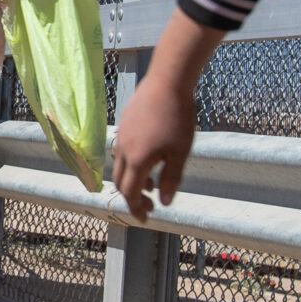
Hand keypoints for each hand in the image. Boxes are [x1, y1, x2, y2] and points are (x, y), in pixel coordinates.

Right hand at [109, 11, 223, 219]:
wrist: (167, 81)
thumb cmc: (178, 118)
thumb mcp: (180, 153)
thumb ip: (171, 179)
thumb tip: (165, 202)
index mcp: (137, 159)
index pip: (129, 192)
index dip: (136, 209)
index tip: (145, 220)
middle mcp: (124, 149)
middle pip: (120, 181)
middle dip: (133, 197)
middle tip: (149, 205)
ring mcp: (122, 134)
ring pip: (119, 164)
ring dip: (132, 178)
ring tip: (152, 182)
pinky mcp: (124, 122)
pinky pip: (121, 149)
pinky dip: (131, 162)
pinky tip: (148, 156)